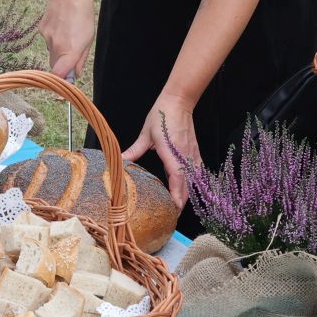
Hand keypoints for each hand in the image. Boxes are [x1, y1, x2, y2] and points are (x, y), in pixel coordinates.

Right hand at [38, 0, 94, 78]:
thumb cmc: (83, 14)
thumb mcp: (88, 39)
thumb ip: (80, 59)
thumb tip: (75, 74)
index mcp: (69, 51)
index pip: (58, 75)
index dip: (61, 80)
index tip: (67, 79)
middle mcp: (56, 47)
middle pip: (54, 66)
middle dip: (62, 64)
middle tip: (72, 52)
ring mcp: (46, 38)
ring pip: (51, 52)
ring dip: (59, 49)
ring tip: (69, 32)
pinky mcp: (41, 29)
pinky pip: (47, 40)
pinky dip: (54, 37)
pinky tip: (61, 25)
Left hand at [122, 94, 196, 208]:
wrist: (179, 102)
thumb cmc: (161, 116)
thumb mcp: (146, 134)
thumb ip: (135, 150)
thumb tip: (120, 162)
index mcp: (172, 151)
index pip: (177, 178)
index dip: (177, 195)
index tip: (174, 208)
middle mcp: (185, 156)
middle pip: (188, 184)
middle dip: (182, 201)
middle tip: (172, 214)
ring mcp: (192, 154)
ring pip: (194, 180)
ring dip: (187, 194)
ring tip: (177, 206)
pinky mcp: (195, 152)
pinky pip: (196, 173)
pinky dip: (192, 184)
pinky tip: (185, 191)